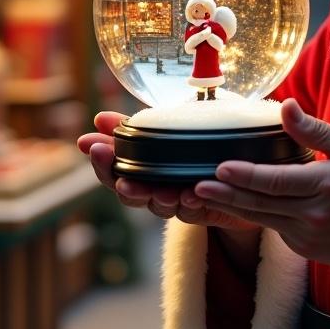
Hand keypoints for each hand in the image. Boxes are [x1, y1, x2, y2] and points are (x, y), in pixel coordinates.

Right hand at [76, 111, 259, 233]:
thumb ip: (134, 128)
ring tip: (162, 192)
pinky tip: (192, 194)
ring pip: (160, 206)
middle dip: (126, 187)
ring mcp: (177, 201)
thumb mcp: (165, 130)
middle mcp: (154, 189)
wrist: (235, 169)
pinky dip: (191, 202)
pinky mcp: (202, 209)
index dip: (102, 163)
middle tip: (123, 182)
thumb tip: (99, 118)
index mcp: (142, 170)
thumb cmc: (193, 146)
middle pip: (130, 195)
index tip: (94, 146)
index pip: (113, 173)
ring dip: (159, 198)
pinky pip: (193, 210)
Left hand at [192, 98, 329, 273]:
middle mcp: (314, 215)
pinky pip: (275, 230)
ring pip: (262, 220)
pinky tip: (236, 205)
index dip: (245, 175)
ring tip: (203, 196)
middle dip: (225, 194)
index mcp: (327, 186)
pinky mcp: (307, 249)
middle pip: (260, 204)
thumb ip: (316, 131)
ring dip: (232, 207)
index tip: (220, 166)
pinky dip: (255, 217)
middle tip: (195, 185)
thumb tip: (286, 107)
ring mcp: (309, 236)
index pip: (276, 181)